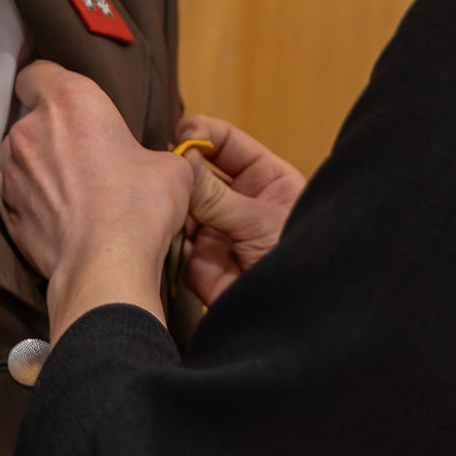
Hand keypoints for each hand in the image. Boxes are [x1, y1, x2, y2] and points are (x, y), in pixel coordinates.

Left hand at [0, 62, 192, 338]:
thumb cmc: (139, 205)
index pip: (36, 72)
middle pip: (31, 117)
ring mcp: (10, 170)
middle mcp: (30, 128)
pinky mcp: (5, 208)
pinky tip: (53, 213)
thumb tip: (154, 162)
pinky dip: (28, 196)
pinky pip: (11, 191)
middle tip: (83, 155)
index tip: (64, 100)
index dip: (47, 82)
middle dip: (52, 131)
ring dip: (37, 164)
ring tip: (68, 189)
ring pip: (18, 155)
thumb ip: (152, 151)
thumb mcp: (170, 168)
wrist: (105, 264)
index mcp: (70, 100)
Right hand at [175, 115, 305, 304]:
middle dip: (181, 168)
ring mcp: (219, 233)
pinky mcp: (201, 264)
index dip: (204, 134)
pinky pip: (175, 242)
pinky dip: (164, 234)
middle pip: (201, 173)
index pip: (228, 144)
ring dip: (171, 201)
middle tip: (163, 165)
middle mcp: (241, 204)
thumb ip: (216, 194)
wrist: (297, 322)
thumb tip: (181, 159)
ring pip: (184, 206)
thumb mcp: (261, 221)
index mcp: (268, 182)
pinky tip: (158, 227)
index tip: (180, 133)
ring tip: (159, 198)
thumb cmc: (297, 261)